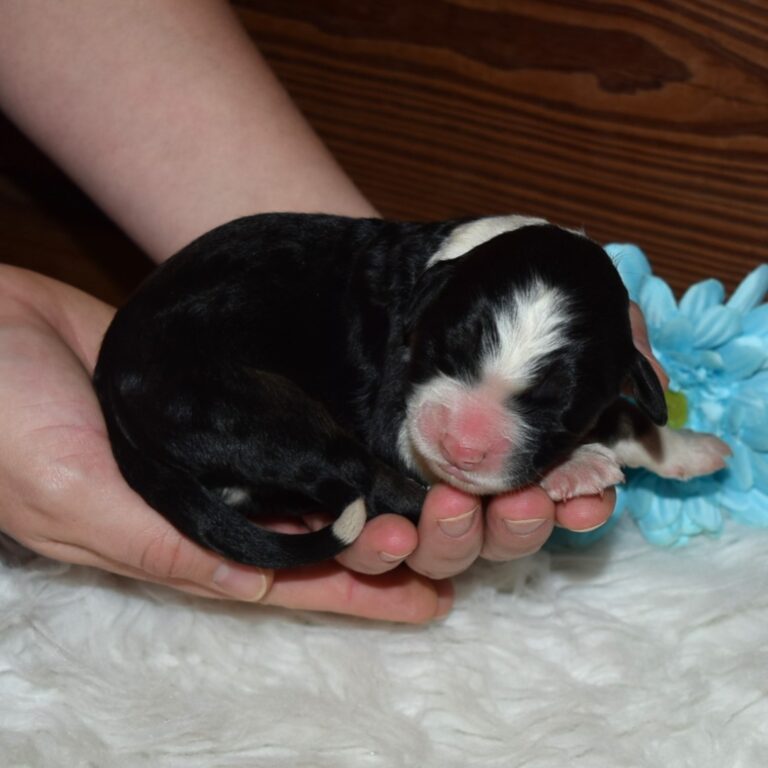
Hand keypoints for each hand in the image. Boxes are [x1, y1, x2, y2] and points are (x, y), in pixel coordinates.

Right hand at [0, 266, 455, 621]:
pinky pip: (284, 427)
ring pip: (304, 483)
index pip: (280, 580)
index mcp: (168, 539)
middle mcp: (199, 501)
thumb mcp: (71, 486)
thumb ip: (153, 540)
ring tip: (439, 493)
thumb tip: (244, 585)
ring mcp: (212, 448)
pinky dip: (329, 440)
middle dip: (380, 546)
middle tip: (459, 540)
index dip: (352, 593)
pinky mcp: (215, 401)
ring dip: (366, 492)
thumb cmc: (2, 413)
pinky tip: (374, 436)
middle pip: (308, 537)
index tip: (425, 596)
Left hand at [334, 301, 665, 580]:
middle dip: (520, 526)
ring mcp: (427, 498)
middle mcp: (485, 489)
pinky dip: (382, 548)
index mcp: (533, 460)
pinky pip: (373, 548)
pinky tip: (390, 532)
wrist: (423, 285)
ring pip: (448, 551)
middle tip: (520, 498)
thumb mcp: (567, 316)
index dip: (580, 511)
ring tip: (451, 502)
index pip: (566, 504)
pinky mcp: (373, 497)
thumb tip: (659, 394)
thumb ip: (613, 350)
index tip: (583, 504)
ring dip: (456, 538)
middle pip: (509, 537)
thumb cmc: (502, 306)